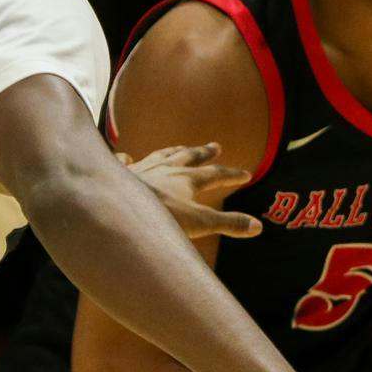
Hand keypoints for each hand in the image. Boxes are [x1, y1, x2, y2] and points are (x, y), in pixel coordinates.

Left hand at [120, 142, 262, 240]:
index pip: (215, 174)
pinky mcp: (118, 174)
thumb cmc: (158, 218)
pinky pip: (124, 162)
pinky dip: (128, 159)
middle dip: (203, 152)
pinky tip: (128, 157)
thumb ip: (227, 223)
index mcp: (186, 179)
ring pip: (160, 155)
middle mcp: (165, 168)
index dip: (231, 174)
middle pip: (188, 156)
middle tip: (215, 146)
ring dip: (172, 151)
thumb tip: (257, 226)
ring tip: (179, 147)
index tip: (246, 174)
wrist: (114, 209)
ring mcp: (141, 168)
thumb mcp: (198, 224)